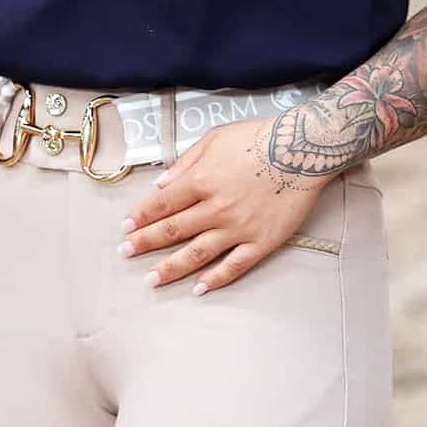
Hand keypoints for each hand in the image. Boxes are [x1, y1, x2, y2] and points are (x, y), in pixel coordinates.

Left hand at [117, 113, 336, 293]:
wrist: (300, 149)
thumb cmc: (256, 138)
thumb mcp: (214, 139)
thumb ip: (185, 162)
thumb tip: (161, 183)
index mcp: (201, 179)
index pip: (162, 203)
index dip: (141, 217)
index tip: (125, 228)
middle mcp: (215, 207)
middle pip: (173, 230)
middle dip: (145, 243)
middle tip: (125, 254)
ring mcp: (238, 227)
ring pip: (197, 253)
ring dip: (171, 268)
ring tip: (152, 280)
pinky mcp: (261, 241)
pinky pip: (235, 265)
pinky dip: (216, 279)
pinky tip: (199, 289)